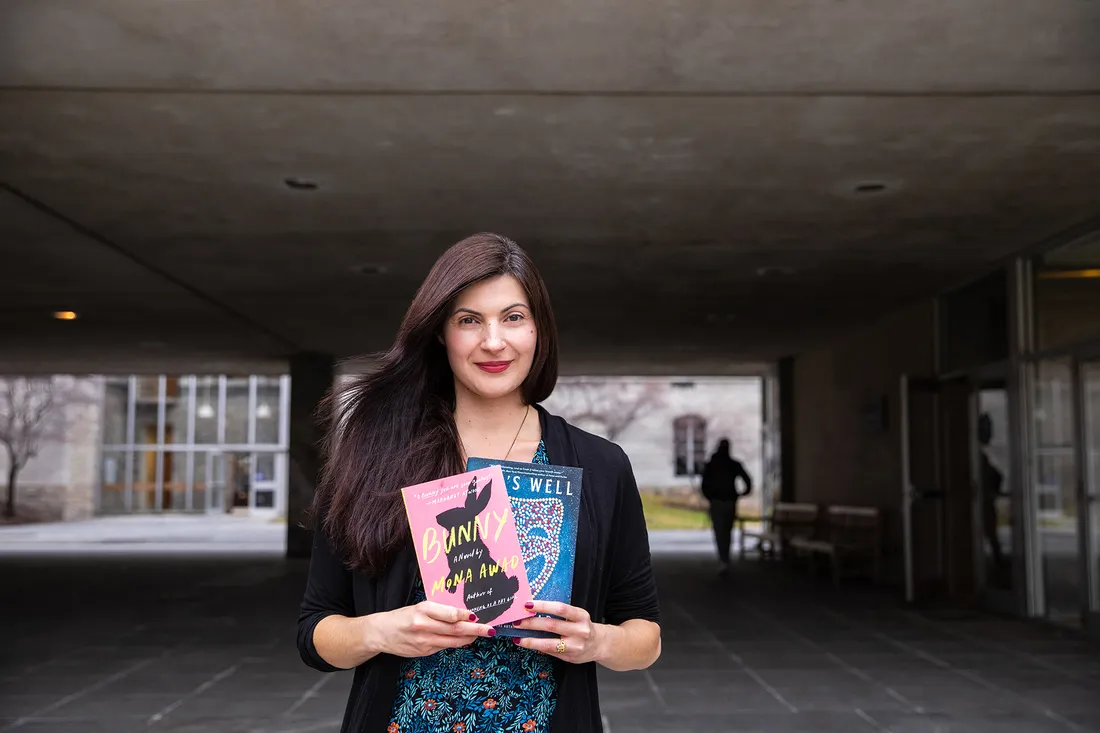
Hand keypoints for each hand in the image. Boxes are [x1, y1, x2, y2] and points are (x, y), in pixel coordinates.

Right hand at [368, 601, 495, 657]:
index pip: (450, 614)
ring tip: (482, 634)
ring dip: (469, 638)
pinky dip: (456, 643)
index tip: (477, 614)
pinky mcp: (424, 652)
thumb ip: (439, 610)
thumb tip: (463, 613)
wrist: (380, 633)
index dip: (465, 615)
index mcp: (423, 610)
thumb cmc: (402, 616)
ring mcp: (424, 642)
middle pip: (455, 629)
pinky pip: (444, 647)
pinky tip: (463, 638)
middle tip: (491, 629)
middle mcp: (424, 626)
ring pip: (453, 641)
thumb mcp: (419, 607)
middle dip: (476, 630)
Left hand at [509, 601, 604, 663]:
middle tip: (517, 621)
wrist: (599, 644)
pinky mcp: (569, 658)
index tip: (528, 605)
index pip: (560, 608)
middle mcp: (580, 631)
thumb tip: (533, 610)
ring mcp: (575, 646)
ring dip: (530, 640)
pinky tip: (527, 644)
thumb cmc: (583, 626)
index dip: (543, 606)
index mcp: (581, 616)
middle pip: (551, 625)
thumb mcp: (577, 616)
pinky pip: (550, 652)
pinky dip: (536, 648)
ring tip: (518, 637)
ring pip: (548, 644)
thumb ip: (559, 614)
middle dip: (531, 623)